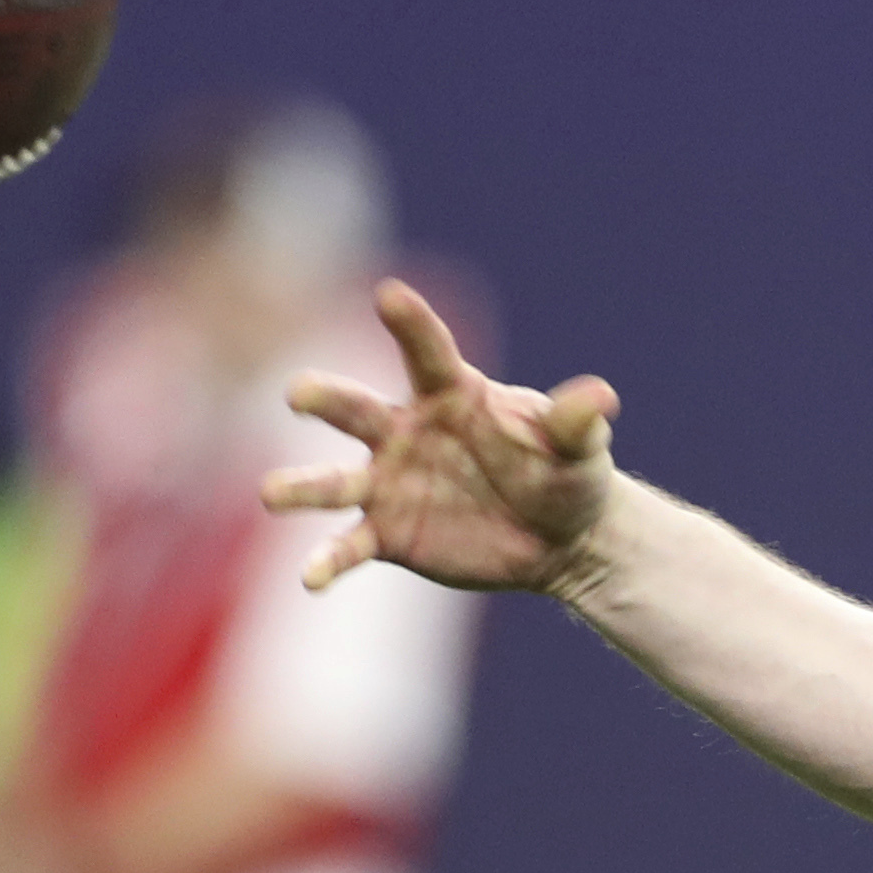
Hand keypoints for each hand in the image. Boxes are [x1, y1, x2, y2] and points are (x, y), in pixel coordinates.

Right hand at [267, 280, 622, 595]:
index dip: (410, 324)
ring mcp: (390, 484)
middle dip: (327, 400)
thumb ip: (578, 422)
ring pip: (335, 482)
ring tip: (271, 493)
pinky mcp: (388, 534)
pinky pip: (350, 546)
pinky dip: (328, 560)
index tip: (389, 295)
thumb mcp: (579, 449)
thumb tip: (601, 397)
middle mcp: (406, 433)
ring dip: (302, 487)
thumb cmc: (567, 476)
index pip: (427, 353)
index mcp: (452, 396)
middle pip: (357, 409)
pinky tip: (310, 578)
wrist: (563, 540)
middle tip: (298, 393)